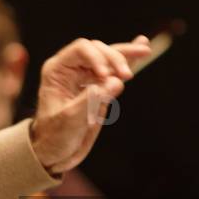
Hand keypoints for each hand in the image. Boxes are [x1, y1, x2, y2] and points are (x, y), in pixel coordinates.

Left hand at [30, 36, 150, 173]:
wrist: (55, 153)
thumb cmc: (54, 136)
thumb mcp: (70, 120)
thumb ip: (91, 100)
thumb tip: (115, 81)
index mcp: (57, 70)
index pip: (81, 49)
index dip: (97, 58)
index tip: (106, 76)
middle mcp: (71, 68)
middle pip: (98, 50)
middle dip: (114, 59)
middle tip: (127, 76)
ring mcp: (86, 76)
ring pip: (109, 58)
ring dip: (126, 55)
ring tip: (144, 50)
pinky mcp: (99, 87)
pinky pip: (115, 70)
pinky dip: (129, 60)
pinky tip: (142, 46)